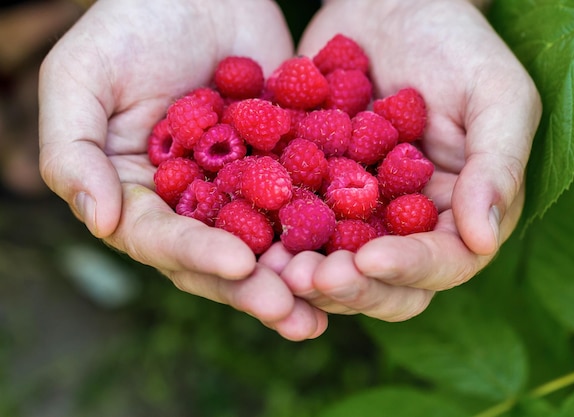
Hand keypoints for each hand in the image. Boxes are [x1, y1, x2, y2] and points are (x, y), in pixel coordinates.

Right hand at [38, 0, 326, 340]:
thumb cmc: (128, 23)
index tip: (239, 264)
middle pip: (221, 257)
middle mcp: (192, 205)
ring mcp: (243, 190)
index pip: (164, 239)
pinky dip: (333, 227)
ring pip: (270, 243)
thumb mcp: (80, 79)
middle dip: (255, 287)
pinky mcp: (286, 168)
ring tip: (329, 300)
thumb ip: (73, 151)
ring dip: (298, 275)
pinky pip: (309, 201)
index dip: (198, 256)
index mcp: (140, 196)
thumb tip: (99, 221)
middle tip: (293, 312)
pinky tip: (362, 249)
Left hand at [261, 0, 541, 320]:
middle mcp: (408, 225)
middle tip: (310, 277)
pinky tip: (247, 237)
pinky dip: (272, 239)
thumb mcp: (496, 94)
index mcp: (459, 212)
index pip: (443, 262)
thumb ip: (498, 166)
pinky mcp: (315, 193)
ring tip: (274, 267)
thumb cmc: (455, 43)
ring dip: (304, 276)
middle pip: (385, 283)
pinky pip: (294, 227)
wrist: (389, 6)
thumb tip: (485, 240)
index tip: (369, 260)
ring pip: (334, 266)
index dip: (409, 269)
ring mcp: (359, 213)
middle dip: (349, 287)